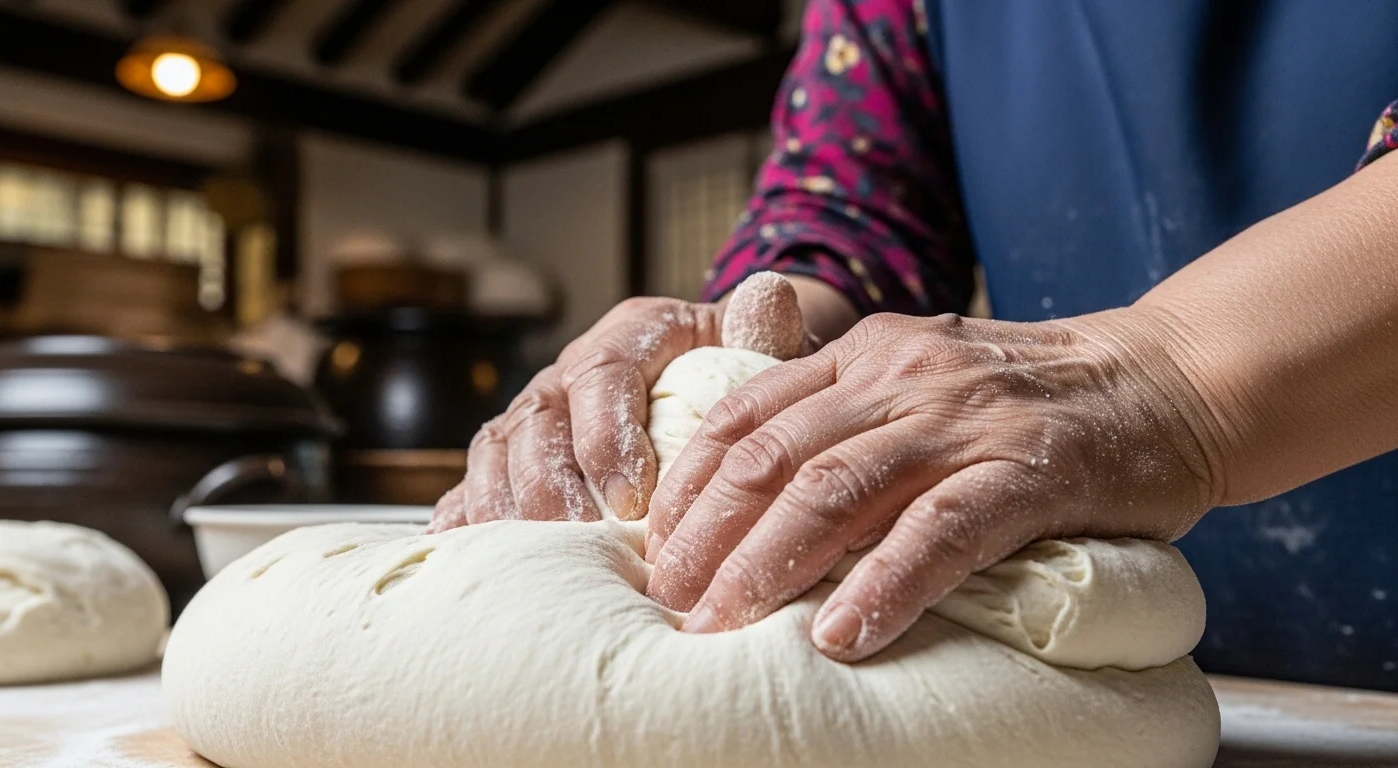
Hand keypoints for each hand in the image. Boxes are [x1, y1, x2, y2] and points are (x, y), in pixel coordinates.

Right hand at [429, 272, 824, 530]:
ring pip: (496, 449)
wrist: (720, 385)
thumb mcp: (763, 350)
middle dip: (551, 486)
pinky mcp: (513, 454)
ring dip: (506, 506)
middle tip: (578, 544)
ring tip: (532, 563)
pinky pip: (474, 477)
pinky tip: (459, 547)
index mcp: (632, 334)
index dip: (607, 437)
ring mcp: (536, 412)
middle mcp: (573, 369)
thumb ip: (762, 330)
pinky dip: (463, 512)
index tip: (630, 500)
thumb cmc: (745, 379)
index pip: (603, 374)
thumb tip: (768, 292)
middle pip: (539, 418)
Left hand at [644, 309, 1225, 661]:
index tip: (651, 542)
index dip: (688, 480)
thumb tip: (759, 497)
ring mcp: (965, 421)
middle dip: (708, 533)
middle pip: (775, 455)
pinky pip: (942, 532)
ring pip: (838, 490)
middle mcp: (902, 378)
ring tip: (724, 624)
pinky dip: (886, 585)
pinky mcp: (1031, 471)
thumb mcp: (925, 380)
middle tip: (668, 599)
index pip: (746, 412)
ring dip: (768, 564)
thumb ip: (849, 418)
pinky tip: (843, 635)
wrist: (1167, 379)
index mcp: (867, 355)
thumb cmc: (1033, 400)